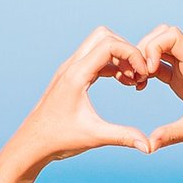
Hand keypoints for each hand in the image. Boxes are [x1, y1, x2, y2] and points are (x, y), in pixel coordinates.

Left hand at [4, 28, 150, 167]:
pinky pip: (95, 59)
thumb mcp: (94, 137)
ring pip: (99, 45)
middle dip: (127, 50)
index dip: (132, 54)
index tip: (143, 74)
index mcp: (76, 75)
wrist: (32, 143)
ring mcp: (70, 70)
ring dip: (119, 57)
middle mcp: (72, 66)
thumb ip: (124, 136)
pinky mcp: (71, 77)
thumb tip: (149, 146)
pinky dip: (112, 65)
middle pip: (104, 36)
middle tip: (139, 74)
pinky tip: (122, 82)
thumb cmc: (58, 139)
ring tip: (132, 80)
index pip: (109, 45)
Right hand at [134, 25, 182, 158]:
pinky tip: (141, 86)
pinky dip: (148, 70)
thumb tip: (148, 146)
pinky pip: (161, 64)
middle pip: (163, 36)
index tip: (148, 70)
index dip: (154, 46)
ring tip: (137, 80)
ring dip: (145, 59)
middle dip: (145, 49)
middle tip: (138, 73)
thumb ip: (170, 135)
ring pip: (161, 48)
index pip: (173, 35)